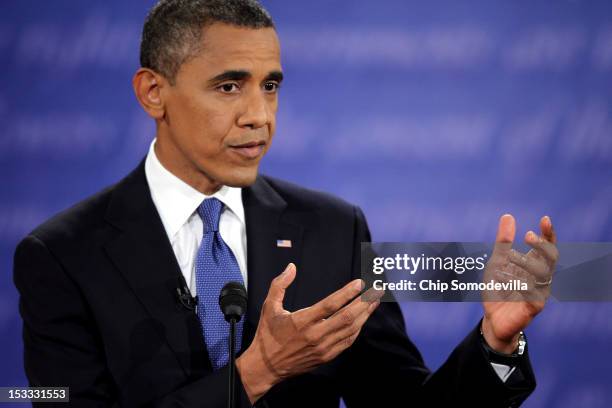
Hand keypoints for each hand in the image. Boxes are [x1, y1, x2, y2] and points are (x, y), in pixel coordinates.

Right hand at [236, 263, 382, 402]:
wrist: (266, 367)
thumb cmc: (267, 334)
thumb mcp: (268, 306)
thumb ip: (280, 284)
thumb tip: (292, 267)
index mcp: (301, 321)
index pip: (330, 305)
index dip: (347, 293)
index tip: (359, 283)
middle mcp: (315, 335)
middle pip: (347, 317)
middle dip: (364, 302)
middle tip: (376, 290)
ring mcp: (322, 348)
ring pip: (350, 329)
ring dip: (365, 314)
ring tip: (374, 301)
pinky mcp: (326, 357)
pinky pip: (347, 341)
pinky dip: (357, 329)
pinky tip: (363, 318)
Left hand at [481, 214, 557, 352]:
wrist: (493, 319)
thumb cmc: (498, 288)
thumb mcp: (497, 262)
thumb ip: (503, 242)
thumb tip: (508, 216)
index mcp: (534, 264)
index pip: (548, 247)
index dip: (549, 234)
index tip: (545, 219)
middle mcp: (541, 277)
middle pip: (551, 258)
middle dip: (542, 245)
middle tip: (528, 235)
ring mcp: (540, 292)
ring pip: (543, 273)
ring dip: (525, 262)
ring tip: (508, 257)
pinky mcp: (535, 307)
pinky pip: (533, 293)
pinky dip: (517, 283)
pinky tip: (502, 278)